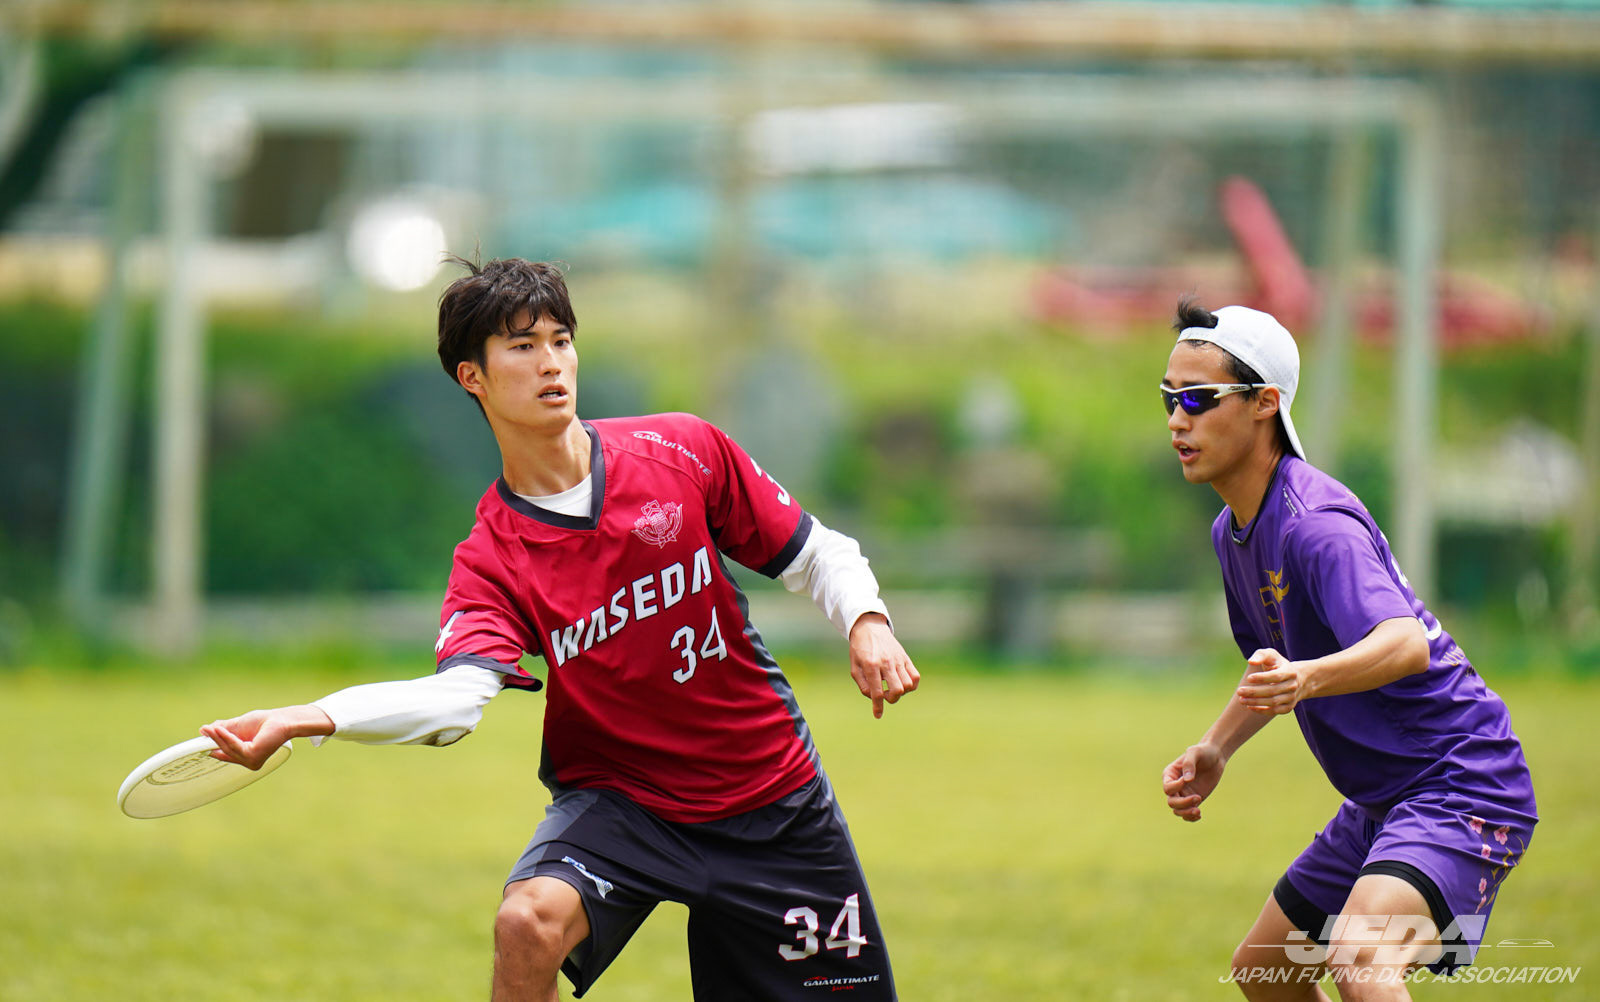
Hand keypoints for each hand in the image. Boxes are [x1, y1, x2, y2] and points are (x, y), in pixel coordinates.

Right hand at [201, 705, 332, 769]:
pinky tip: (218, 729)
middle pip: (225, 751)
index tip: (199, 742)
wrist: (282, 720)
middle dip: (214, 740)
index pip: (225, 755)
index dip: (212, 748)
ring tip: (209, 728)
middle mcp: (249, 762)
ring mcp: (251, 761)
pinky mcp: (253, 755)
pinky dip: (225, 737)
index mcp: (246, 757)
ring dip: (217, 737)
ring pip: (228, 749)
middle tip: (203, 731)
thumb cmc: (264, 722)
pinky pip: (234, 746)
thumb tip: (203, 730)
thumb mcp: (238, 726)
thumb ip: (223, 729)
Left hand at [848, 613, 919, 718]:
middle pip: (897, 690)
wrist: (869, 627)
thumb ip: (863, 684)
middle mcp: (886, 663)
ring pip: (908, 685)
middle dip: (891, 699)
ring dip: (901, 692)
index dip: (878, 706)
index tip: (878, 715)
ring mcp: (898, 660)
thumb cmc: (860, 649)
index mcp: (871, 665)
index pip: (877, 691)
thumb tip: (873, 698)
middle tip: (884, 695)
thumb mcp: (854, 667)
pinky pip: (915, 676)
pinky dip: (911, 685)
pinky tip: (902, 683)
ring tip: (892, 687)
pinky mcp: (905, 658)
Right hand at [1161, 743, 1224, 821]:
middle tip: (1198, 797)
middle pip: (1171, 802)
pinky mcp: (1194, 800)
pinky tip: (1199, 814)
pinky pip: (1187, 813)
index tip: (1188, 779)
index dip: (1176, 787)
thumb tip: (1187, 780)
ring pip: (1178, 810)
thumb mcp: (1195, 752)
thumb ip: (1189, 764)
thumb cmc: (1203, 752)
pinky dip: (1191, 817)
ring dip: (1186, 813)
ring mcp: (1184, 794)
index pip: (1168, 787)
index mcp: (1170, 774)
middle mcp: (1175, 786)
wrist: (1215, 757)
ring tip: (1198, 811)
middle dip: (1183, 803)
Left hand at [1236, 648, 1310, 715]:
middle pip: (1273, 691)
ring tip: (1241, 699)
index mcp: (1290, 672)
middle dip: (1254, 692)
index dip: (1262, 678)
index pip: (1276, 676)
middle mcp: (1292, 686)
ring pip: (1273, 703)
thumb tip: (1251, 661)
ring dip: (1256, 702)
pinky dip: (1262, 710)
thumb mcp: (1271, 655)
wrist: (1295, 678)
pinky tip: (1249, 706)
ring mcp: (1291, 697)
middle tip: (1239, 691)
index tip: (1248, 678)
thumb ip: (1260, 655)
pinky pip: (1275, 711)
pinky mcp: (1288, 707)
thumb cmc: (1277, 664)